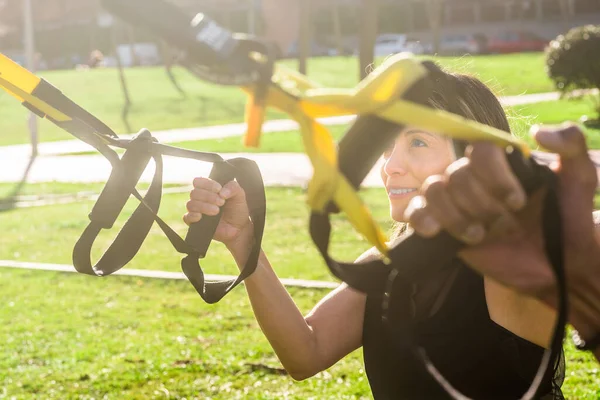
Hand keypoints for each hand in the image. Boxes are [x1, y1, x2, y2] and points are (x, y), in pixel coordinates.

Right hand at [183, 177, 252, 247]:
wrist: (239, 228)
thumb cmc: (237, 209)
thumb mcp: (239, 195)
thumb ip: (233, 187)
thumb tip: (221, 192)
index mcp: (208, 189)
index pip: (198, 181)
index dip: (207, 184)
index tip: (219, 189)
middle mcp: (200, 198)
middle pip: (194, 193)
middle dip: (208, 196)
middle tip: (221, 202)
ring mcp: (196, 210)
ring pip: (191, 204)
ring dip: (204, 206)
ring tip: (217, 211)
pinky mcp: (194, 223)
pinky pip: (187, 217)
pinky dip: (192, 216)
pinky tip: (200, 216)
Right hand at [405, 123, 599, 336]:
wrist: (558, 269)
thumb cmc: (570, 222)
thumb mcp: (582, 179)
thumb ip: (571, 143)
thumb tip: (537, 132)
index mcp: (502, 165)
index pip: (481, 150)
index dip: (494, 175)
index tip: (518, 202)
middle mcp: (475, 179)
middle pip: (457, 174)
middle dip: (483, 205)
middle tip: (509, 227)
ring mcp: (456, 203)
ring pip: (434, 190)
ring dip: (456, 215)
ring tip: (479, 236)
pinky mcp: (443, 227)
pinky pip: (417, 211)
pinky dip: (421, 217)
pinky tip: (434, 231)